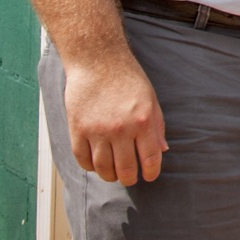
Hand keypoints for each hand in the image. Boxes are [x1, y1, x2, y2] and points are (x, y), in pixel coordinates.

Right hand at [62, 46, 167, 184]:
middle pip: (125, 169)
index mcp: (143, 122)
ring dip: (109, 176)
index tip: (148, 176)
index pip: (150, 160)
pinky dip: (89, 166)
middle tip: (129, 177)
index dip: (151, 173)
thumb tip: (162, 151)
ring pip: (103, 168)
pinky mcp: (77, 128)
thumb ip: (156, 127)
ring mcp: (97, 130)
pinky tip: (95, 164)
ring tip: (112, 173)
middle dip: (129, 178)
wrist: (97, 60)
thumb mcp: (151, 101)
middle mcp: (120, 129)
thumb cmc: (127, 79)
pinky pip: (82, 158)